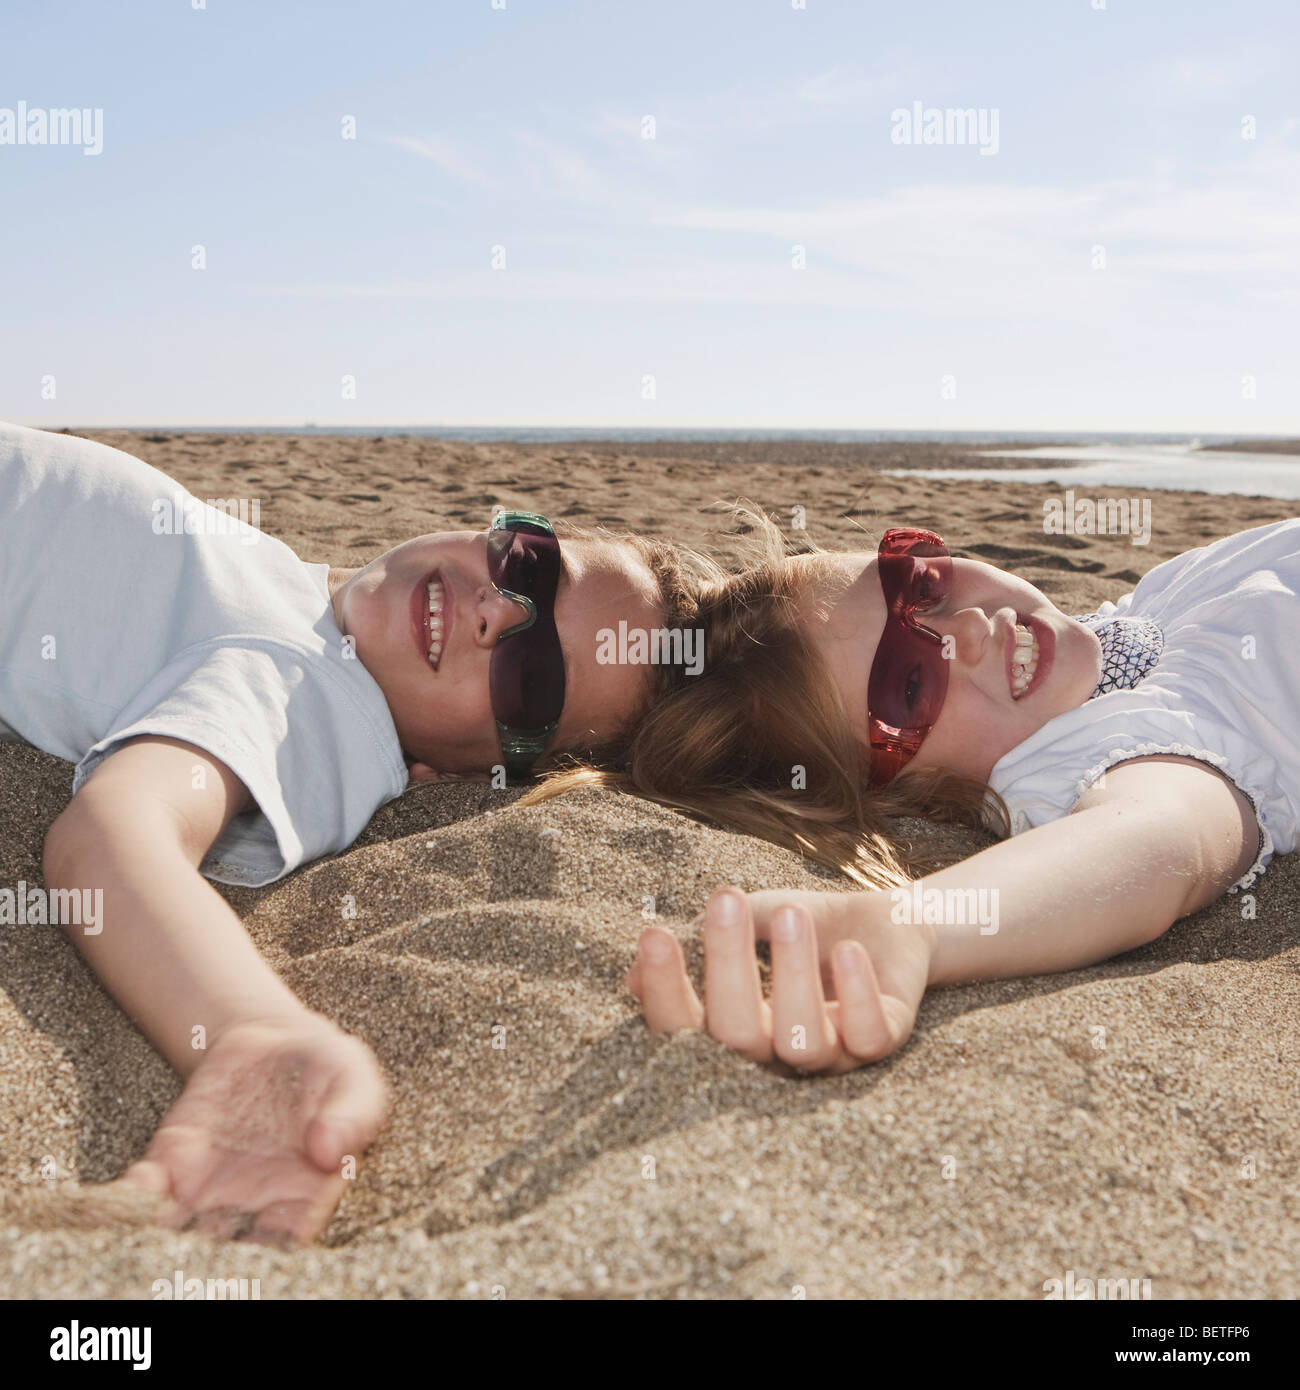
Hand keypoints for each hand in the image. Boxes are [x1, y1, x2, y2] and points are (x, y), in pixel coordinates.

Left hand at [105, 1013, 389, 1245]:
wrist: (278, 1038)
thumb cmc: (328, 1069)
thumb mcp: (354, 1079)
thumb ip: (352, 1114)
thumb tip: (328, 1149)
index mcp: (303, 1199)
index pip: (280, 1249)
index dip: (260, 1263)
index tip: (246, 1257)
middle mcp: (251, 1205)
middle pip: (220, 1255)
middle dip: (199, 1266)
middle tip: (188, 1262)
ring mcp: (208, 1186)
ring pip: (175, 1232)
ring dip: (158, 1239)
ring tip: (158, 1225)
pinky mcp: (173, 1157)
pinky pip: (147, 1191)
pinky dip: (134, 1198)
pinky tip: (140, 1186)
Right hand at [624, 887, 933, 1073]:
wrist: (883, 924)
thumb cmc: (803, 924)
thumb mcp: (752, 919)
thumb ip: (704, 941)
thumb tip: (628, 980)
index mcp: (732, 1033)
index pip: (683, 1030)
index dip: (664, 992)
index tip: (655, 935)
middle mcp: (774, 1056)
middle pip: (737, 1036)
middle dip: (728, 966)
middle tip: (724, 900)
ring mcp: (830, 1055)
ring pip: (802, 1041)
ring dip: (793, 973)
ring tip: (793, 913)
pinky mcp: (882, 1041)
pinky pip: (868, 1035)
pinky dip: (857, 993)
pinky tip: (847, 950)